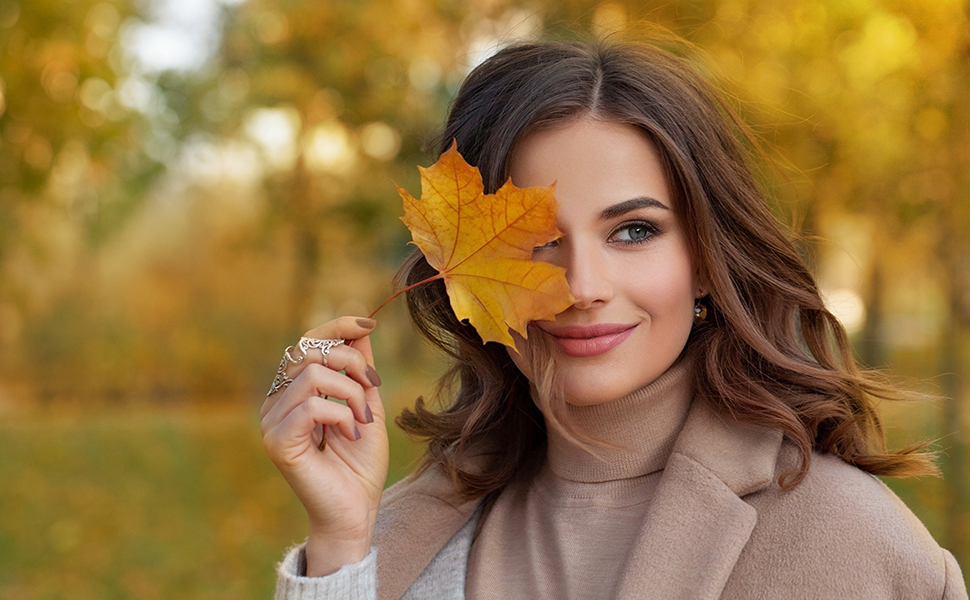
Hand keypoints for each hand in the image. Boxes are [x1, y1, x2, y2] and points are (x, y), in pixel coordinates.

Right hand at [260, 316, 388, 575]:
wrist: (356, 510)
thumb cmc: (360, 463)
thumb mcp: (367, 402)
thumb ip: (360, 367)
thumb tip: (361, 324)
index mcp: (294, 390)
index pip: (308, 341)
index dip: (337, 326)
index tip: (368, 324)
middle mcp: (276, 401)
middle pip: (311, 350)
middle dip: (353, 364)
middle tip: (371, 393)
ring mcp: (271, 421)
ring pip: (314, 375)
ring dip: (351, 394)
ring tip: (361, 420)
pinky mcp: (276, 441)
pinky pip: (311, 406)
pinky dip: (341, 415)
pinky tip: (349, 434)